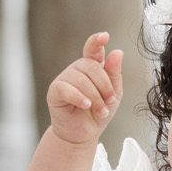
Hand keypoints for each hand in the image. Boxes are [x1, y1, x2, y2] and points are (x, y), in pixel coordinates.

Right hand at [47, 32, 123, 146]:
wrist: (83, 134)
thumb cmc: (98, 113)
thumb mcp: (113, 94)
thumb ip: (115, 74)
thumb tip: (116, 51)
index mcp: (91, 67)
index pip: (93, 49)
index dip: (97, 41)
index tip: (104, 36)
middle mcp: (76, 69)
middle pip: (91, 66)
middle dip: (104, 85)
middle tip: (110, 102)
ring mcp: (64, 78)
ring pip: (81, 79)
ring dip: (95, 97)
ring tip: (101, 111)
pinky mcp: (54, 91)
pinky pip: (66, 88)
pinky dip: (79, 97)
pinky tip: (85, 106)